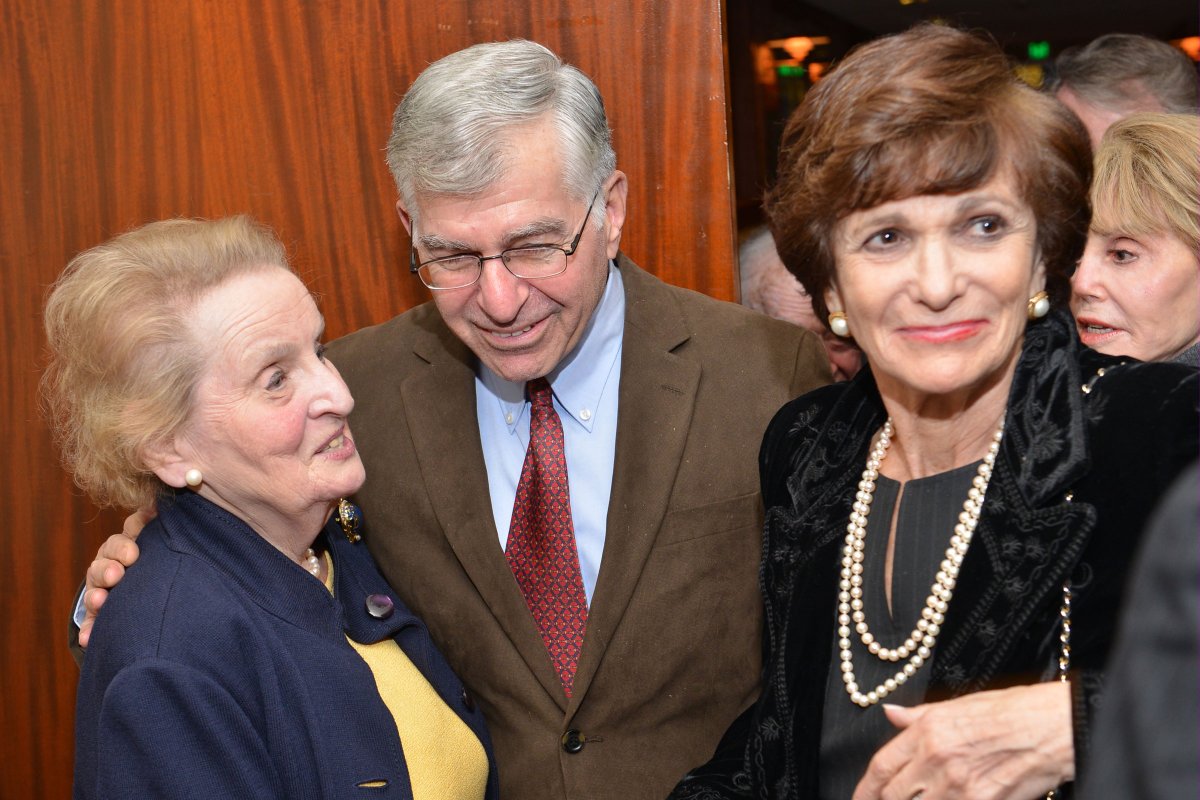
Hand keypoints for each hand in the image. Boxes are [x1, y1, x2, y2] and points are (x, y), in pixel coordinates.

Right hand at [78, 507, 152, 647]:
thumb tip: (156, 507)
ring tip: (101, 600)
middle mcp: (112, 566)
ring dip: (95, 596)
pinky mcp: (101, 615)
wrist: (164, 594)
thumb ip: (154, 525)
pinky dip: (90, 629)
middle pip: (103, 564)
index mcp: (127, 546)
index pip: (119, 541)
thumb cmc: (163, 558)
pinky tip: (88, 638)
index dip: (124, 544)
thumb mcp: (161, 540)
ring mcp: (104, 590)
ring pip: (95, 590)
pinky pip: (93, 622)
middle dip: (108, 568)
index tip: (134, 552)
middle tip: (117, 574)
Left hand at [852, 682, 1073, 799]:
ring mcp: (959, 788)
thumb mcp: (959, 704)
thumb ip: (919, 717)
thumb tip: (891, 713)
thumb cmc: (1012, 712)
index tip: (860, 799)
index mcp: (927, 732)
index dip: (864, 790)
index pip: (881, 768)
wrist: (1054, 728)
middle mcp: (937, 760)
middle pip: (893, 796)